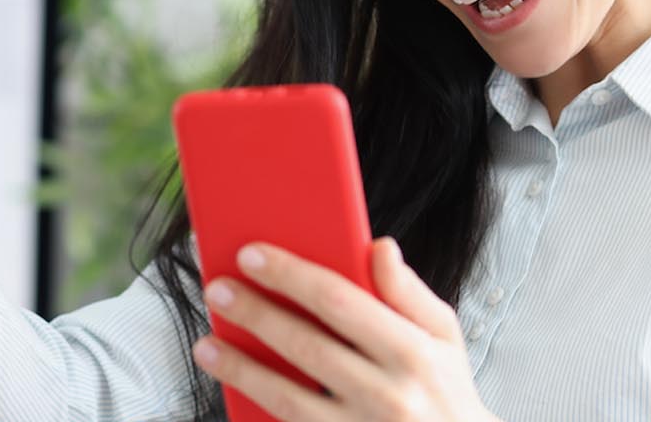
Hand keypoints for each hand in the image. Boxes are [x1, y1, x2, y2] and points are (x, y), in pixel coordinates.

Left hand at [194, 238, 500, 421]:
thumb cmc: (444, 390)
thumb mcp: (444, 336)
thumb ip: (408, 291)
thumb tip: (379, 246)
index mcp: (413, 351)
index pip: (340, 301)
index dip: (290, 276)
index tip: (252, 255)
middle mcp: (388, 393)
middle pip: (307, 346)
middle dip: (256, 314)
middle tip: (218, 290)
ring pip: (288, 397)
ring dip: (241, 369)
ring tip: (206, 345)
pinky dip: (258, 407)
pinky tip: (234, 387)